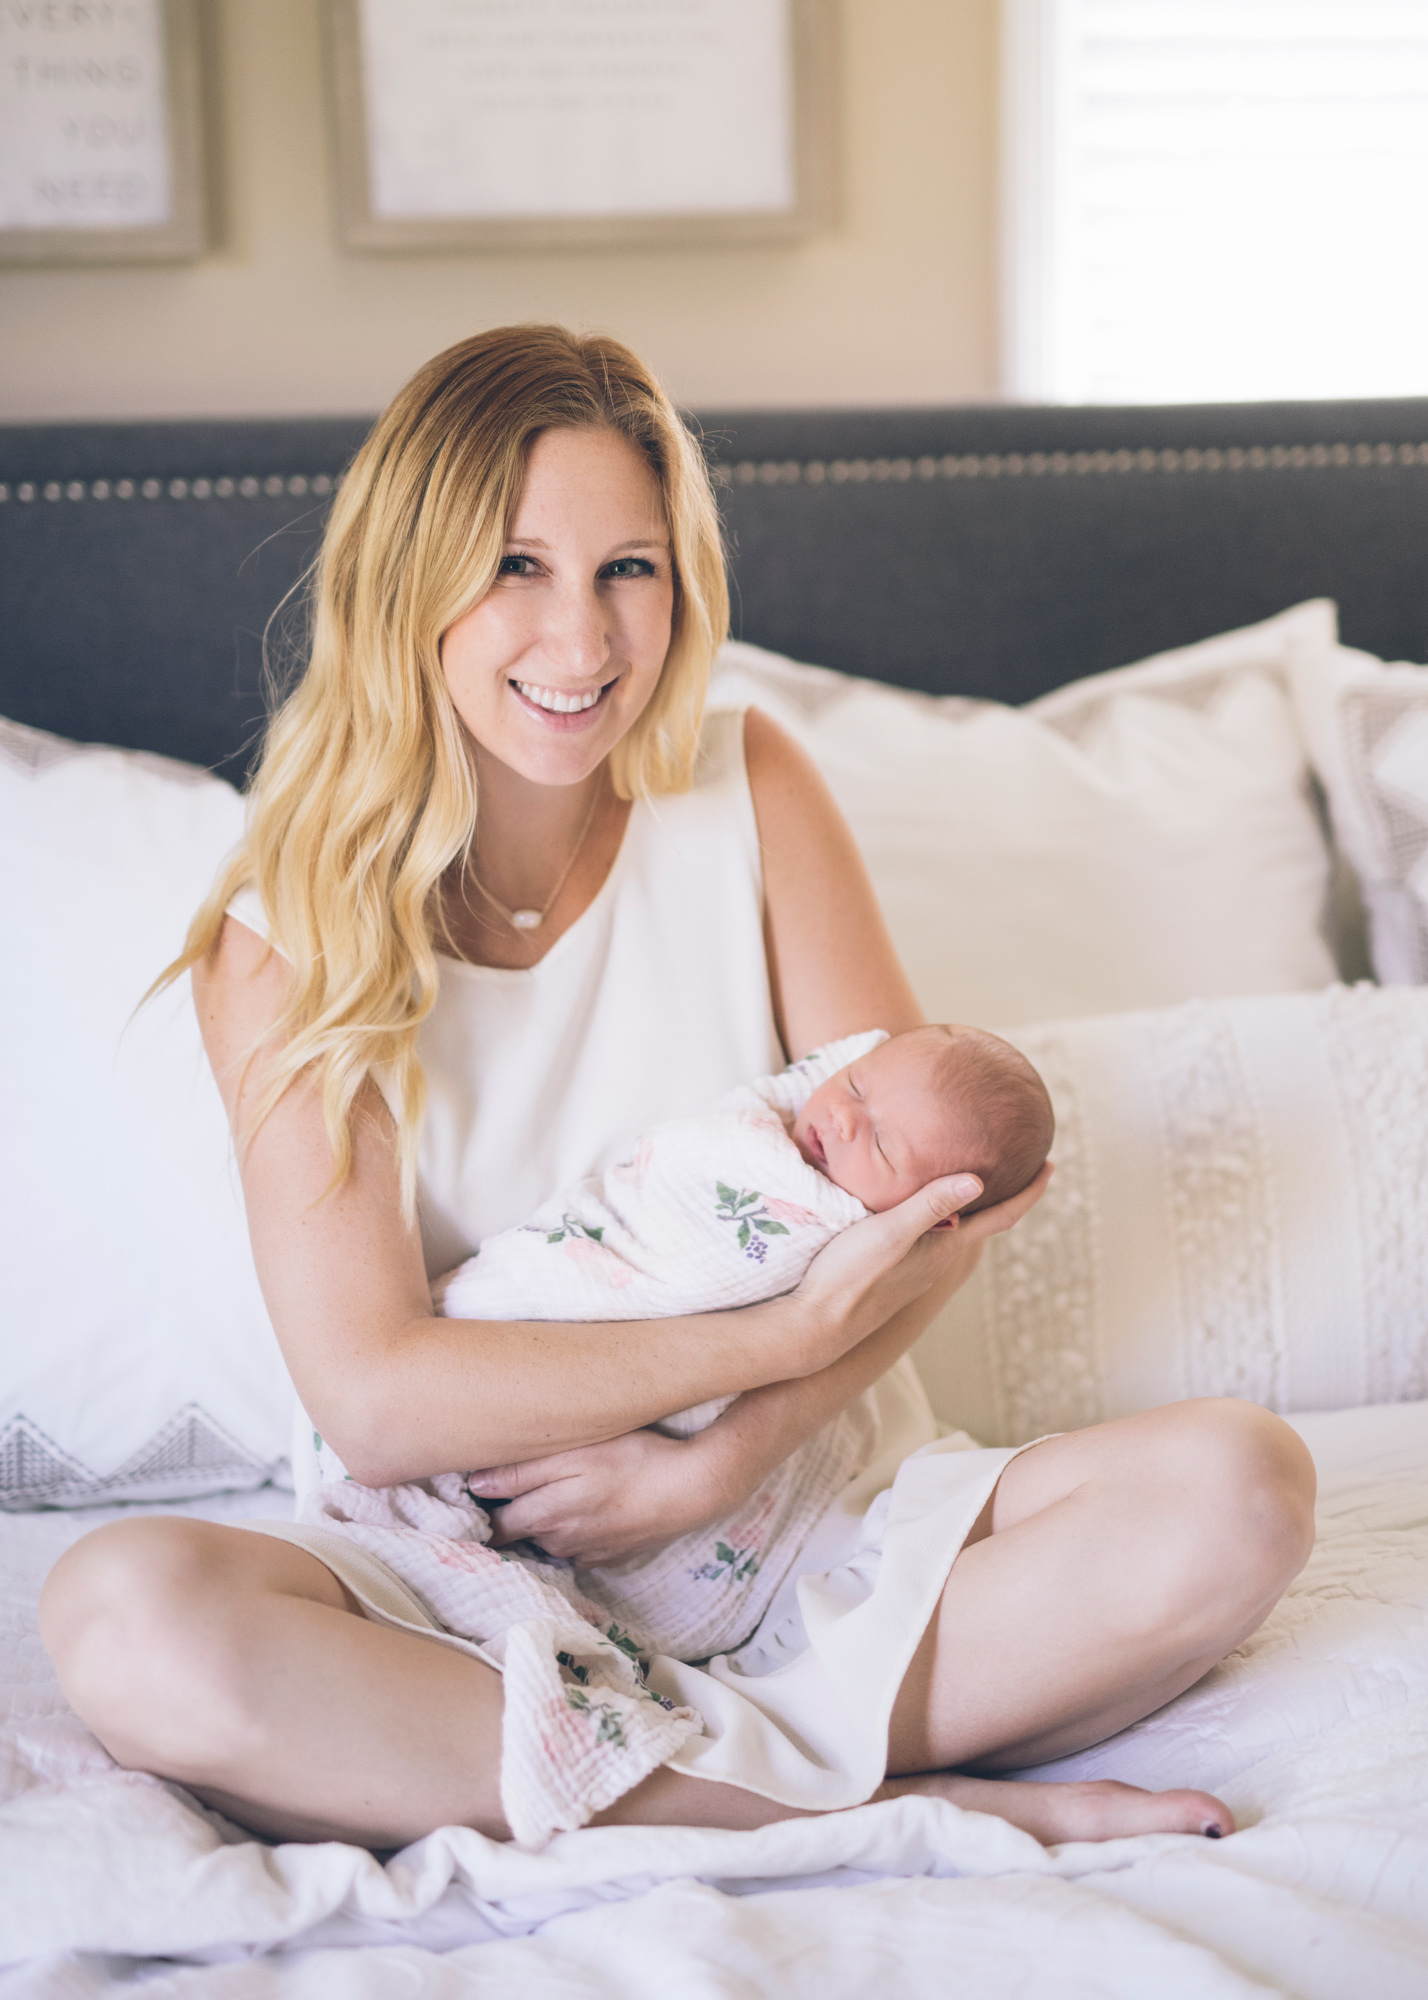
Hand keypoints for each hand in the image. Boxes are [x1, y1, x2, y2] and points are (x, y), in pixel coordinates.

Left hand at [467, 1426, 740, 1566]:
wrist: (693, 1488)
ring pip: (549, 1538)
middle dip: (506, 1520)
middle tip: (504, 1493)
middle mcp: (560, 1541)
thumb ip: (522, 1471)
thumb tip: (475, 1485)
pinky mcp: (612, 1554)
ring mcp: (588, 1551)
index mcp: (543, 1517)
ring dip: (544, 1522)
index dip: (481, 1511)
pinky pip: (580, 1546)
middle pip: (519, 1534)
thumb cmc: (634, 1458)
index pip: (495, 1523)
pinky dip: (575, 1531)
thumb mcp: (575, 1453)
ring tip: (554, 1493)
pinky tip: (587, 1510)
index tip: (471, 1497)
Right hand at [789, 1164, 1051, 1373]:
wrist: (819, 1324)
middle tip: (1019, 1163)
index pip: (1002, 1216)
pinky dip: (944, 1213)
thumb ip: (930, 1204)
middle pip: (985, 1221)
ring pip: (958, 1229)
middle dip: (1005, 1193)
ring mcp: (919, 1267)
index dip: (1029, 1191)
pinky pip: (934, 1235)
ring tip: (977, 1176)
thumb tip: (978, 1180)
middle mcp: (940, 1258)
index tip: (1051, 1166)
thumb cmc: (852, 1276)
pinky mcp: (897, 1270)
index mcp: (946, 1246)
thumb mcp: (891, 1231)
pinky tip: (925, 1203)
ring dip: (973, 1204)